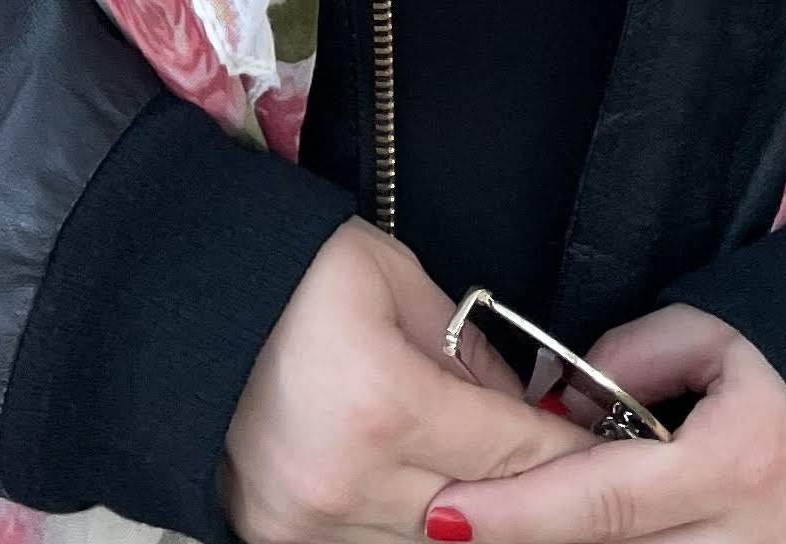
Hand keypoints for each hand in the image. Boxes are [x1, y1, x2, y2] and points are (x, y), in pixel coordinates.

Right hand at [221, 226, 583, 543]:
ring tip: (490, 468)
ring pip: (430, 541)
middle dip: (524, 490)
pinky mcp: (279, 541)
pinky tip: (425, 485)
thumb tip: (524, 410)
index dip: (566, 452)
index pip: (511, 453)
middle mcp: (348, 482)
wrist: (177, 296)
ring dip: (468, 512)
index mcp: (384, 405)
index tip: (608, 453)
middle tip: (560, 468)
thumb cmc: (293, 270)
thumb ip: (472, 355)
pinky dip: (409, 521)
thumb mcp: (397, 280)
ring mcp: (309, 525)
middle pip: (479, 513)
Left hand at [433, 310, 785, 543]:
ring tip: (524, 521)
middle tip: (466, 520)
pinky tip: (593, 532)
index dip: (520, 513)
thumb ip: (632, 361)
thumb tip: (561, 405)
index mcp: (742, 463)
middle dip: (540, 540)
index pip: (604, 502)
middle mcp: (761, 541)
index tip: (447, 516)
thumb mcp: (723, 330)